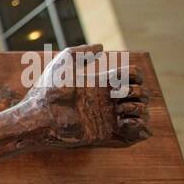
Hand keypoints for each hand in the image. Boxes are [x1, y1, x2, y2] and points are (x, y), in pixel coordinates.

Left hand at [25, 44, 149, 148]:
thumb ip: (81, 52)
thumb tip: (101, 48)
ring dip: (138, 108)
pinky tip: (123, 122)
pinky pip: (140, 134)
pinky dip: (140, 126)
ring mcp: (108, 119)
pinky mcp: (108, 135)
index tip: (118, 78)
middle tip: (116, 96)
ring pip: (143, 112)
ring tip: (119, 110)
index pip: (132, 77)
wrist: (40, 116)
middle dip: (137, 92)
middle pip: (141, 94)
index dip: (134, 75)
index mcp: (101, 84)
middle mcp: (107, 102)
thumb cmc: (48, 89)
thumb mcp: (63, 62)